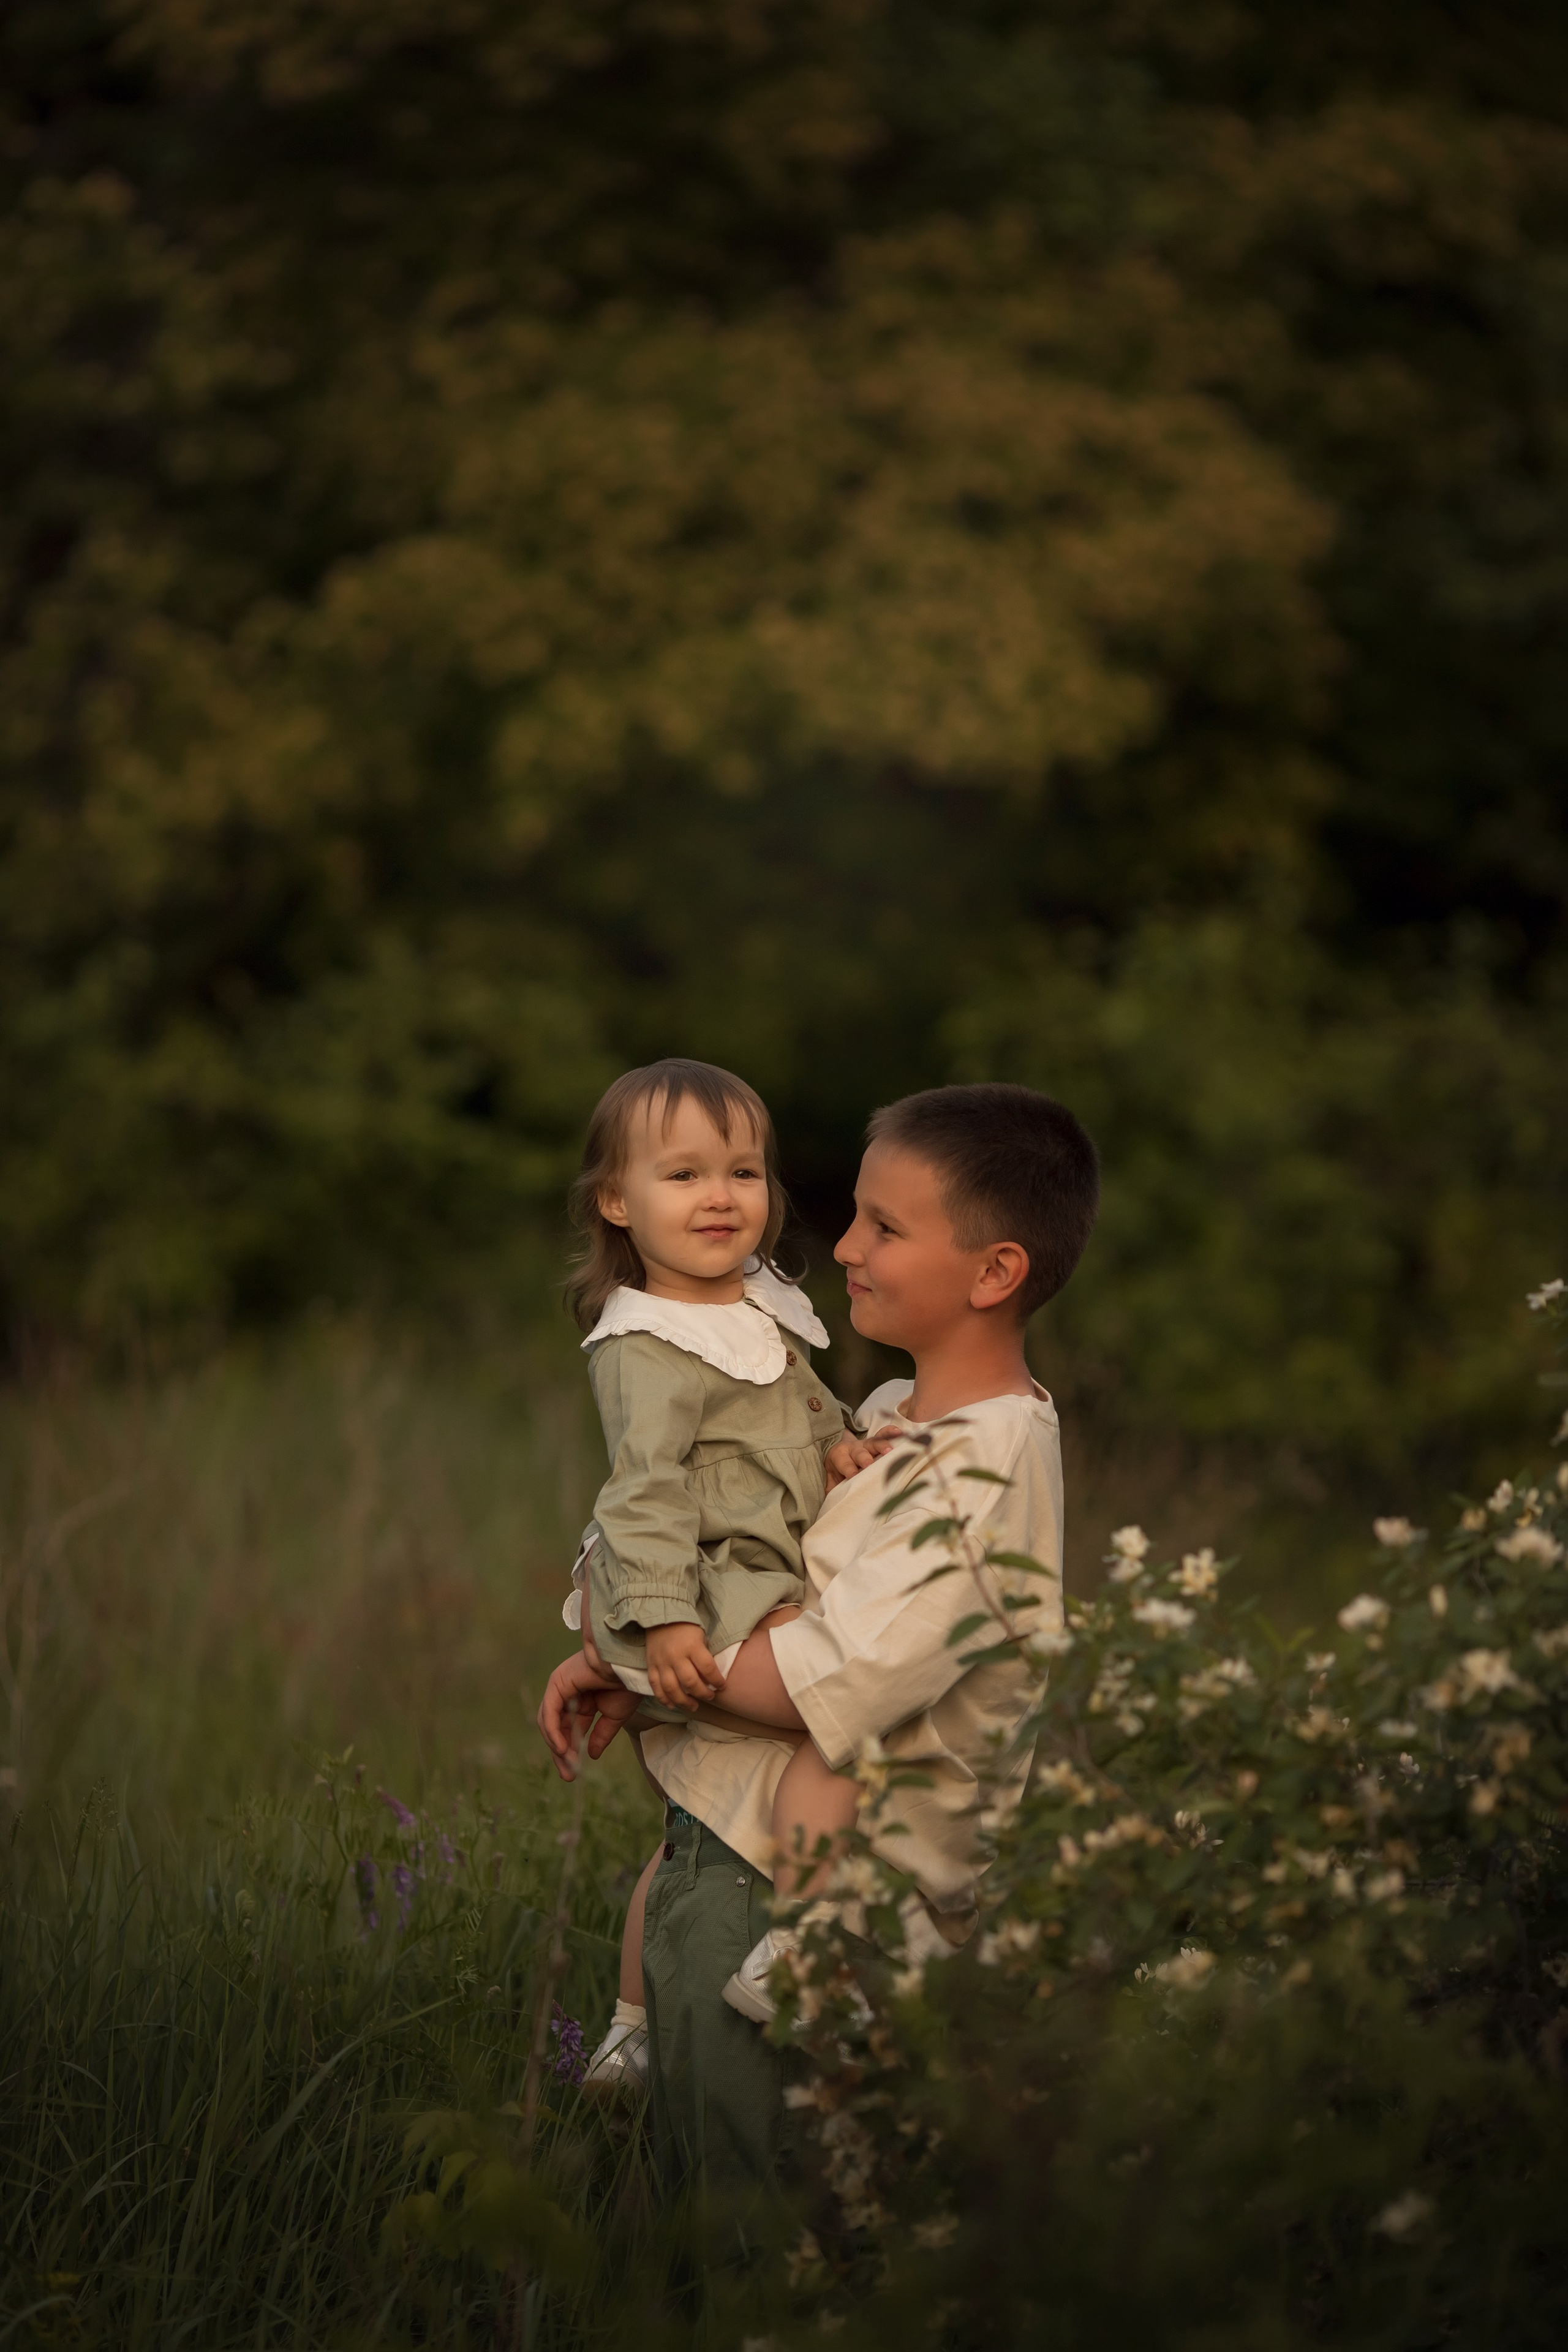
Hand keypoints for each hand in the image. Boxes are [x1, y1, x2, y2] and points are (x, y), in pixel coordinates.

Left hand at [537, 1650, 639, 1780]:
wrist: (630, 1665)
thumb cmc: (626, 1684)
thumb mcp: (613, 1716)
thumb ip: (600, 1735)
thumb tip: (591, 1755)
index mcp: (582, 1700)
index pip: (569, 1729)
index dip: (569, 1751)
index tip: (572, 1773)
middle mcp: (567, 1693)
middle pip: (556, 1727)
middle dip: (560, 1752)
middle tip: (568, 1774)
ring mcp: (560, 1687)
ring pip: (548, 1721)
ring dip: (556, 1745)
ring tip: (567, 1763)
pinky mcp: (557, 1683)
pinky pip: (549, 1712)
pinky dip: (552, 1731)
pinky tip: (561, 1748)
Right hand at [644, 1621, 726, 1709]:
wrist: (660, 1616)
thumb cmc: (685, 1627)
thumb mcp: (700, 1636)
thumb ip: (704, 1656)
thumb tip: (709, 1678)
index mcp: (692, 1646)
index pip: (708, 1668)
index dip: (717, 1681)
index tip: (722, 1686)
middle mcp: (676, 1656)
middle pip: (690, 1682)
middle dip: (703, 1693)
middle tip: (710, 1696)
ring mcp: (661, 1662)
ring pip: (672, 1689)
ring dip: (684, 1702)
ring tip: (693, 1706)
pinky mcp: (650, 1666)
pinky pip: (655, 1686)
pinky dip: (663, 1698)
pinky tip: (672, 1705)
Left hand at [825, 1431, 895, 1489]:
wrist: (837, 1450)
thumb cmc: (837, 1469)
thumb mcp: (830, 1478)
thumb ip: (832, 1489)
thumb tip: (834, 1504)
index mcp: (840, 1457)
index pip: (845, 1465)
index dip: (850, 1471)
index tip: (855, 1477)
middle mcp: (853, 1449)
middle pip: (859, 1453)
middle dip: (865, 1459)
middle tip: (869, 1465)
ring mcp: (865, 1444)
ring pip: (873, 1443)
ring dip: (882, 1446)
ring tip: (890, 1450)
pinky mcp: (875, 1442)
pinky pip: (883, 1434)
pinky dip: (890, 1432)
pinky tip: (898, 1432)